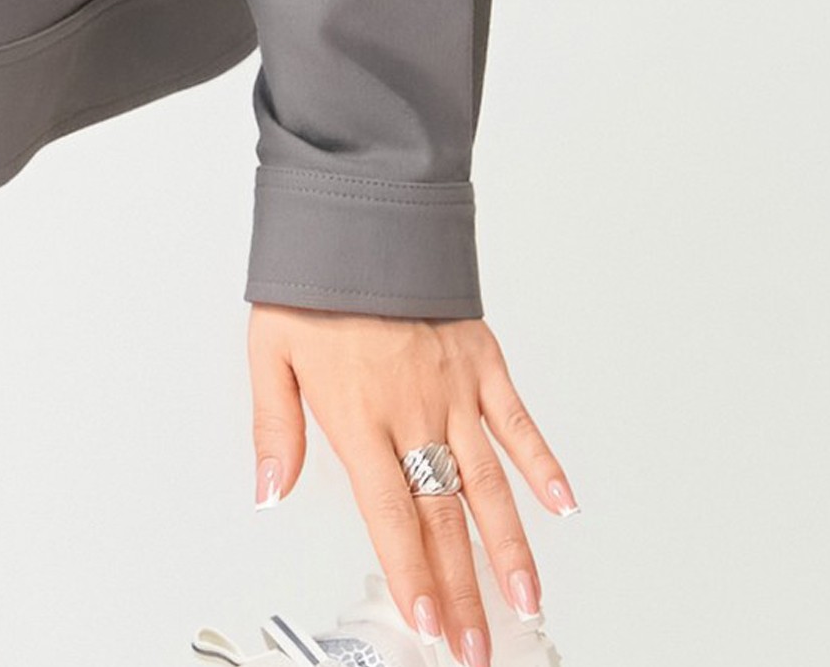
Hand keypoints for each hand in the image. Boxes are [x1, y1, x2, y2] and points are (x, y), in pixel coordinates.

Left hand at [248, 303, 574, 662]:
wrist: (361, 207)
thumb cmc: (314, 278)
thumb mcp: (270, 349)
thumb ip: (274, 428)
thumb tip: (267, 490)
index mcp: (359, 413)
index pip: (391, 514)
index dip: (412, 575)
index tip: (428, 623)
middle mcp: (413, 408)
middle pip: (443, 517)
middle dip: (461, 591)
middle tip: (474, 645)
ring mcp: (454, 387)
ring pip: (488, 483)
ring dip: (509, 548)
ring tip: (525, 600)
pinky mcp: (482, 360)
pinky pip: (518, 420)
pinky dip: (543, 463)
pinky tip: (563, 504)